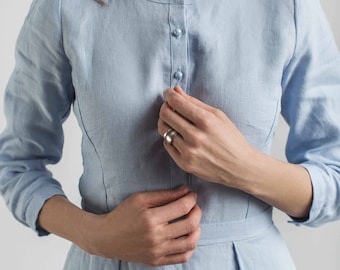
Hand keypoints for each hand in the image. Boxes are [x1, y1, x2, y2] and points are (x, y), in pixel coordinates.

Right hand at [84, 186, 201, 265]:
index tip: (191, 195)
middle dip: (197, 211)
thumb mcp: (140, 198)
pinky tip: (187, 236)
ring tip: (193, 221)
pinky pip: (183, 257)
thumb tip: (185, 190)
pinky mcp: (157, 261)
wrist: (106, 238)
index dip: (191, 199)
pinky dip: (191, 247)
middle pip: (190, 224)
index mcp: (151, 218)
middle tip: (194, 206)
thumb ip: (164, 194)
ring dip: (197, 229)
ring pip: (190, 243)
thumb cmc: (123, 214)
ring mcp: (157, 251)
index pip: (182, 208)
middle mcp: (156, 237)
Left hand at [158, 85, 253, 186]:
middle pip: (165, 115)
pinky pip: (167, 144)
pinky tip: (179, 136)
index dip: (169, 95)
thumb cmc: (231, 139)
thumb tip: (176, 90)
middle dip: (165, 107)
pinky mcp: (184, 163)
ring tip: (174, 121)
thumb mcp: (218, 116)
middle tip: (170, 106)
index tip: (169, 93)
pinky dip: (170, 137)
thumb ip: (195, 102)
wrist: (239, 167)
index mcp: (206, 121)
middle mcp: (195, 136)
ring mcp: (188, 151)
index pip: (177, 102)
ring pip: (163, 130)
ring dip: (166, 122)